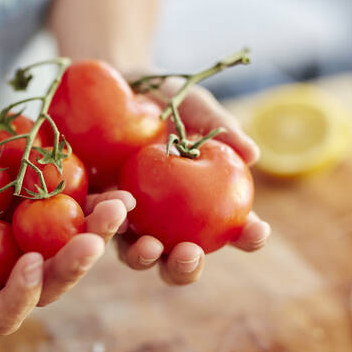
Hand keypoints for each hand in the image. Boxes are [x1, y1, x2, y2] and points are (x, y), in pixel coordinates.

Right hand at [0, 109, 131, 334]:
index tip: (30, 262)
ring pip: (75, 251)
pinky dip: (103, 204)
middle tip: (91, 240)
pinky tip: (122, 191)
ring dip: (100, 235)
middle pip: (50, 285)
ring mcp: (35, 238)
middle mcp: (9, 267)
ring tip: (118, 209)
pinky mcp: (52, 207)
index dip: (20, 297)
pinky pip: (83, 212)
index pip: (1, 313)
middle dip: (73, 267)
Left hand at [115, 78, 271, 284]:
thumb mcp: (193, 106)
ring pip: (138, 255)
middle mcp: (167, 222)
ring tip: (149, 246)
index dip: (248, 237)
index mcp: (203, 203)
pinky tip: (115, 212)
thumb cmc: (166, 98)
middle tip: (189, 253)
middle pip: (180, 260)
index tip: (256, 231)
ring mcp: (130, 220)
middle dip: (186, 267)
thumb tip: (253, 155)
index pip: (233, 230)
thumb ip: (221, 128)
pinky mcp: (95, 210)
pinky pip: (100, 225)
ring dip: (145, 258)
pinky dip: (107, 224)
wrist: (115, 84)